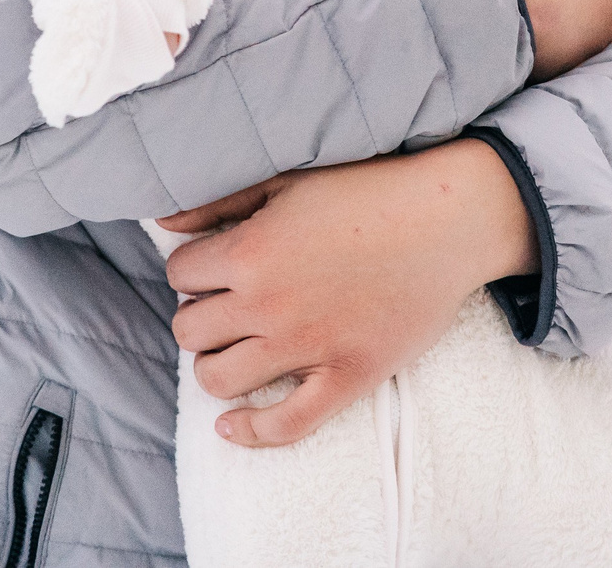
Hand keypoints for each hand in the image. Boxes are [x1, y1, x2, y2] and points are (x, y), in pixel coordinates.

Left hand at [158, 141, 534, 447]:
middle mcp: (269, 304)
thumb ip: (220, 200)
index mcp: (251, 250)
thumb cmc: (369, 189)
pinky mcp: (346, 377)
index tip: (218, 263)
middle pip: (189, 329)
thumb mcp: (288, 179)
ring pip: (217, 379)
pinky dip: (250, 432)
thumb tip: (162, 220)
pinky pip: (284, 425)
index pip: (180, 273)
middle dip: (201, 314)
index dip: (195, 267)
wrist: (449, 219)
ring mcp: (307, 347)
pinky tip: (232, 426)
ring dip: (216, 363)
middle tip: (228, 304)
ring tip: (234, 347)